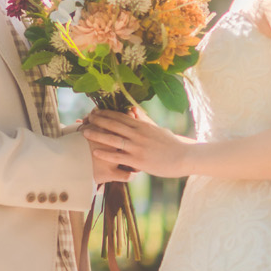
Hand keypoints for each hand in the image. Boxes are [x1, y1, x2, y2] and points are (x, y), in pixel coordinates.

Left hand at [83, 105, 198, 178]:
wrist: (184, 157)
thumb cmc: (171, 144)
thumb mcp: (157, 129)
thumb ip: (143, 120)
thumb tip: (133, 110)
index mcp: (142, 125)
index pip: (120, 116)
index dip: (106, 113)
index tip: (95, 111)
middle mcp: (138, 134)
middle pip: (114, 125)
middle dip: (98, 121)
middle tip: (86, 118)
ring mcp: (138, 147)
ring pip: (114, 139)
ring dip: (98, 135)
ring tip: (85, 133)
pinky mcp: (138, 160)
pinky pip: (119, 156)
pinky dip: (106, 154)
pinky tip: (95, 152)